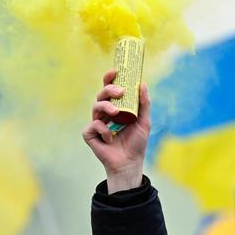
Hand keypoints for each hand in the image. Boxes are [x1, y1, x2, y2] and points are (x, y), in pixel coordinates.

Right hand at [82, 70, 150, 191]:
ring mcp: (96, 123)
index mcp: (116, 108)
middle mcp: (105, 114)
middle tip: (119, 91)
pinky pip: (93, 126)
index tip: (115, 71)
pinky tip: (110, 138)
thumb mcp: (144, 122)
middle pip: (101, 95)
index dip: (109, 79)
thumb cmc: (136, 143)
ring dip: (106, 107)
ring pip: (95, 107)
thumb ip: (144, 104)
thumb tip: (143, 84)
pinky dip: (103, 130)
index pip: (110, 90)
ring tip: (116, 113)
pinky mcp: (90, 135)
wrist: (130, 163)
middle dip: (109, 89)